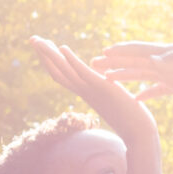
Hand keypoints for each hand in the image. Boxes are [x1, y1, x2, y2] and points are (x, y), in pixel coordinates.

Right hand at [30, 36, 156, 146]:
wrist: (140, 135)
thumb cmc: (132, 121)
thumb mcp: (114, 101)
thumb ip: (106, 90)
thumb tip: (104, 80)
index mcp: (86, 93)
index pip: (63, 76)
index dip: (51, 62)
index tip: (43, 47)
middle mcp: (85, 92)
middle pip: (57, 72)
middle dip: (44, 55)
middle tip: (31, 38)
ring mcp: (92, 91)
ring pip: (65, 71)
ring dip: (50, 55)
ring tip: (38, 40)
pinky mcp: (103, 89)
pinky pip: (83, 73)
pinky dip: (71, 60)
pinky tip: (62, 47)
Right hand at [90, 38, 172, 99]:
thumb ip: (172, 60)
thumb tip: (152, 62)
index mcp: (164, 54)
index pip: (137, 52)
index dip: (120, 53)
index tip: (102, 54)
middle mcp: (162, 63)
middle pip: (132, 63)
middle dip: (113, 64)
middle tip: (93, 64)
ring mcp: (169, 75)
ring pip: (140, 76)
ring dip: (124, 77)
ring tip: (106, 79)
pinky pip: (157, 91)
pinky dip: (146, 94)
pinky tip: (135, 100)